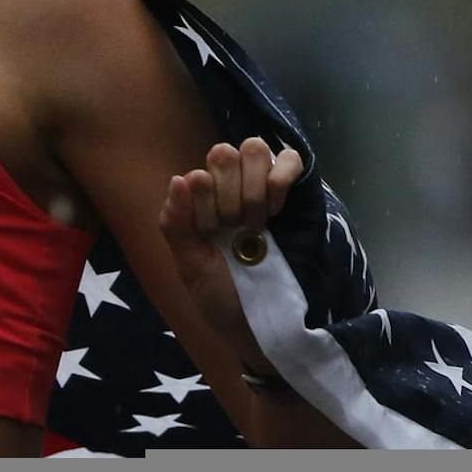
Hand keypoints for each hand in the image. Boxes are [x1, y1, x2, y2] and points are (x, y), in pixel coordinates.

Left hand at [157, 138, 304, 361]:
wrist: (262, 323)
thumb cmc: (221, 296)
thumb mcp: (190, 266)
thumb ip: (176, 224)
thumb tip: (180, 177)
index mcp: (199, 205)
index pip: (197, 174)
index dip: (204, 205)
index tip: (212, 235)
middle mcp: (229, 189)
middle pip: (223, 153)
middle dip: (227, 195)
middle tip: (236, 228)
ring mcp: (262, 188)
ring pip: (254, 148)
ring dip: (253, 188)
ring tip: (257, 223)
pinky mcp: (295, 192)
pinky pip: (290, 159)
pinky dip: (281, 176)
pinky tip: (277, 209)